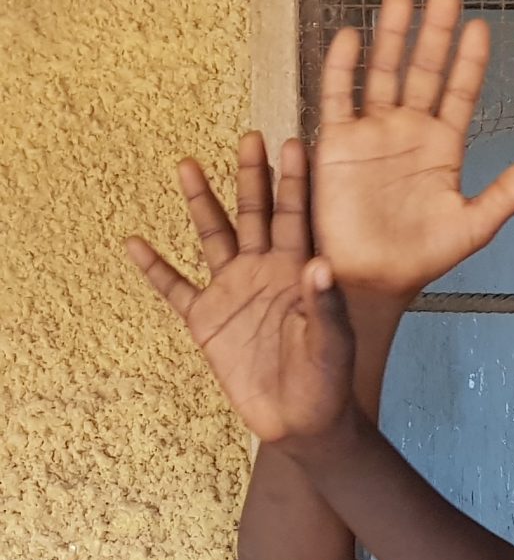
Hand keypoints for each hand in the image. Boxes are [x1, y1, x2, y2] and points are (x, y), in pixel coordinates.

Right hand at [126, 133, 356, 443]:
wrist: (301, 422)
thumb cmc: (328, 381)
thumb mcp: (332, 342)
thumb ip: (324, 303)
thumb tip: (318, 263)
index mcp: (298, 272)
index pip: (297, 218)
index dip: (295, 183)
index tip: (293, 144)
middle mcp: (265, 272)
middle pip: (254, 214)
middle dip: (251, 177)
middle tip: (249, 137)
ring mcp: (233, 292)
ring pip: (213, 237)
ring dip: (201, 203)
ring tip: (187, 165)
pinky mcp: (207, 320)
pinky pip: (175, 287)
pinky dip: (154, 267)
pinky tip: (135, 242)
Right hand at [313, 0, 513, 294]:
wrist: (372, 279)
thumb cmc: (421, 257)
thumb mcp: (472, 228)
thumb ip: (506, 195)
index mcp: (444, 147)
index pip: (460, 92)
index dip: (469, 60)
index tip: (481, 26)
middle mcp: (409, 130)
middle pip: (423, 70)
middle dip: (434, 32)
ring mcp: (372, 132)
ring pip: (383, 72)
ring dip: (391, 37)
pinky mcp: (336, 142)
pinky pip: (338, 96)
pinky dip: (342, 66)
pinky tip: (351, 36)